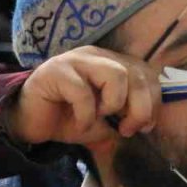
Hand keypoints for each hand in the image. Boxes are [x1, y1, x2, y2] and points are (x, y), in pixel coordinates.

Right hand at [3, 47, 161, 146]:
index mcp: (115, 63)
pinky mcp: (55, 71)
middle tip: (126, 129)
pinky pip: (83, 92)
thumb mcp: (107, 122)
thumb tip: (149, 123)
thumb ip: (129, 117)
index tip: (144, 126)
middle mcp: (99, 57)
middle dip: (140, 108)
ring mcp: (76, 60)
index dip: (154, 102)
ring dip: (115, 104)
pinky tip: (79, 124)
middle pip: (137, 75)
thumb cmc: (71, 119)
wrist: (31, 124)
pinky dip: (86, 115)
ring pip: (116, 74)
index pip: (149, 74)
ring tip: (102, 119)